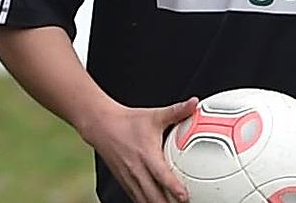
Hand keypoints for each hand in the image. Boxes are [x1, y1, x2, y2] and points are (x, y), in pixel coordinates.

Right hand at [80, 98, 198, 202]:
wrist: (101, 125)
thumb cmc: (128, 121)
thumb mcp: (154, 115)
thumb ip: (176, 111)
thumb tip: (194, 103)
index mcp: (146, 153)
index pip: (161, 175)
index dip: (173, 188)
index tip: (185, 196)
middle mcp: (136, 169)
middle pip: (153, 195)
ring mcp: (129, 178)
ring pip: (145, 200)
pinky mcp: (124, 182)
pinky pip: (137, 199)